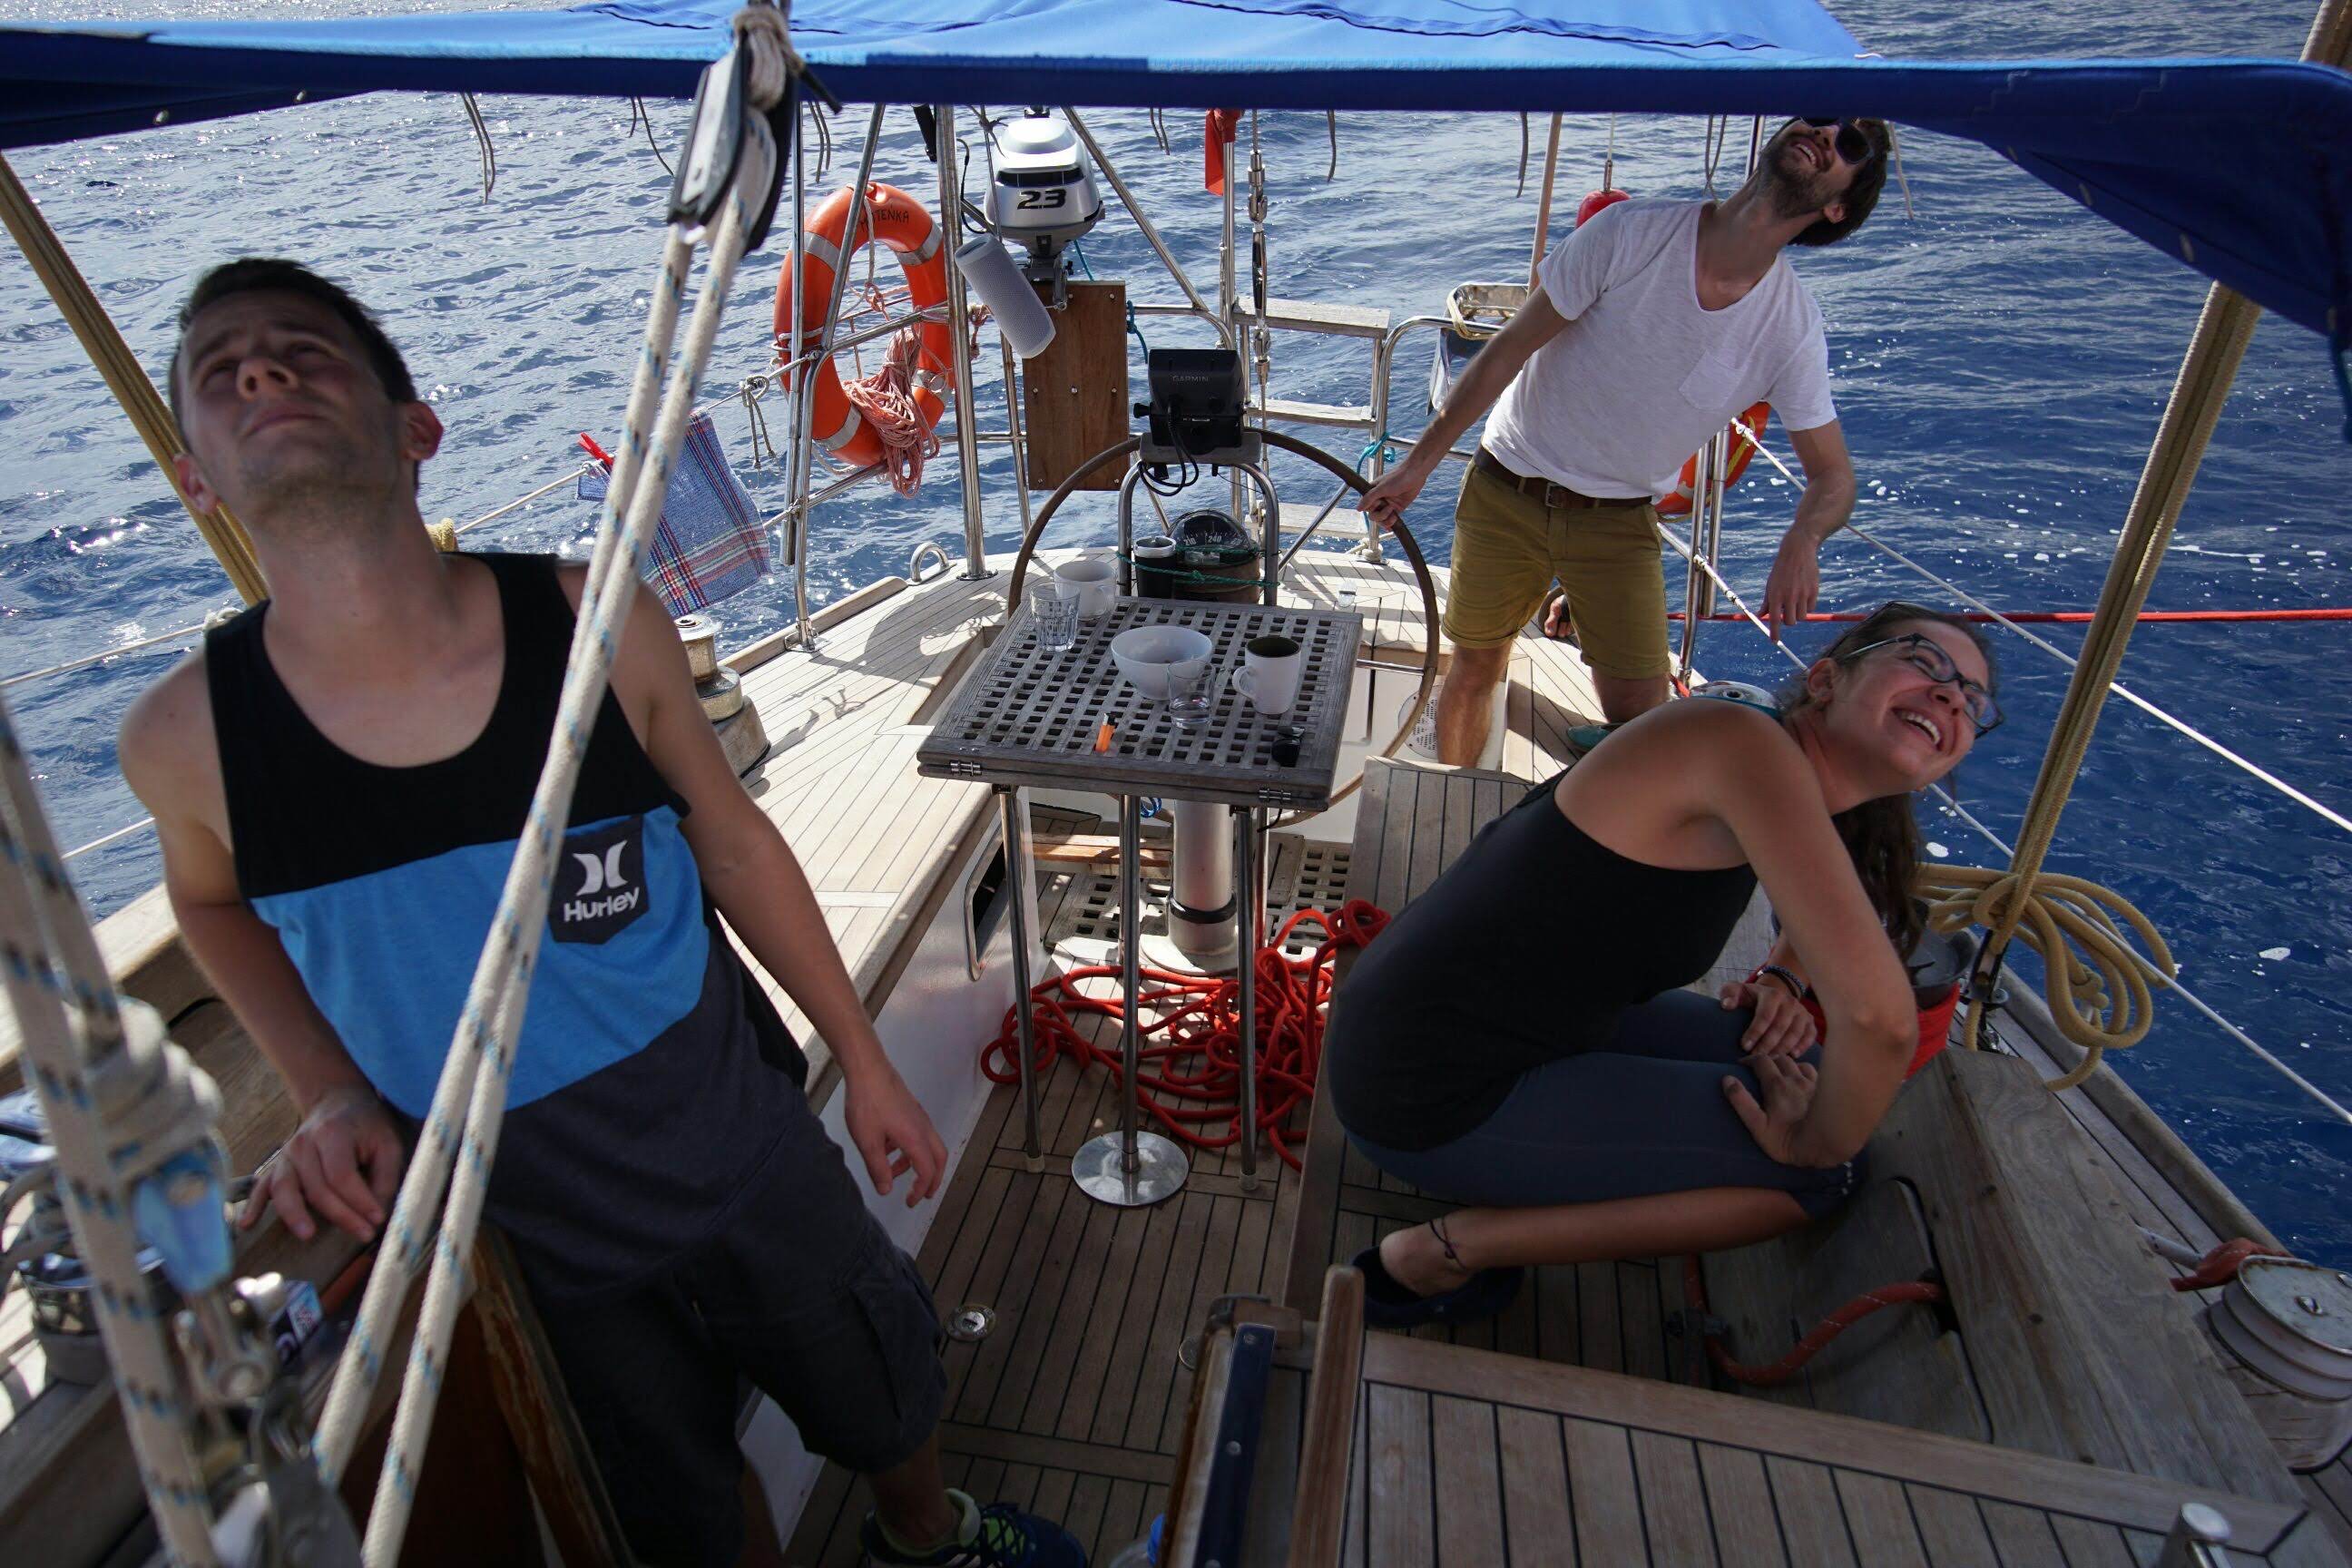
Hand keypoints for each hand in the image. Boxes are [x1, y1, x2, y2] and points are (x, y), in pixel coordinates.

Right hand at [240, 1082, 403, 1242]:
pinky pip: (262, 1186)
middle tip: (364, 1234)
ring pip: (285, 1188)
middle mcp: (303, 1143)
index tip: (378, 1219)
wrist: (336, 1102)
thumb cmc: (365, 1125)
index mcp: (332, 1133)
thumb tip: (377, 1212)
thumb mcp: (387, 1142)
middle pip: (317, 1187)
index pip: (342, 1175)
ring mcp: (286, 1155)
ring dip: (295, 1214)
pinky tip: (247, 1224)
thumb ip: (384, 1176)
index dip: (360, 1200)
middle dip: (341, 1215)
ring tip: (307, 1234)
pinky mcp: (277, 1165)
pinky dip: (253, 1205)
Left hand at [843, 1064, 946, 1207]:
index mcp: (915, 1138)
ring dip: (915, 1163)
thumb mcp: (868, 1142)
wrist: (868, 1069)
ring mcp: (918, 1116)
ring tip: (893, 1172)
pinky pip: (918, 1134)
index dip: (921, 1190)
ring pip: (928, 1145)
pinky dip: (908, 1148)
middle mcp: (923, 1127)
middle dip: (932, 1179)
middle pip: (939, 1158)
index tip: (910, 1202)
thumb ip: (878, 1169)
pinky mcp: (911, 1109)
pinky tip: (887, 1147)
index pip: (927, 1171)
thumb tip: (886, 1190)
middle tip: (922, 1194)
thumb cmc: (867, 1103)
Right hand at [1358, 460, 1429, 533]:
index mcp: (1372, 493)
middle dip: (1380, 515)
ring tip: (1393, 515)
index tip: (1378, 503)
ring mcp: (1388, 505)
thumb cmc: (1397, 478)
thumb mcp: (1381, 488)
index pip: (1366, 506)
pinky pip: (1390, 519)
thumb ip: (1369, 498)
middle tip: (1389, 508)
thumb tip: (1358, 509)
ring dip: (1386, 520)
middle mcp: (1379, 499)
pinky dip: (1390, 523)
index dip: (1370, 508)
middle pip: (1373, 515)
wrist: (1414, 475)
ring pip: (1381, 519)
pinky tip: (1391, 525)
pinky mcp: (1397, 508)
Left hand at [1719, 979, 1817, 1058]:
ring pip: (1795, 1033)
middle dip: (1767, 1044)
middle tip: (1756, 1057)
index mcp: (1773, 994)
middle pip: (1780, 1026)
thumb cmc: (1750, 998)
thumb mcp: (1737, 990)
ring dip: (1782, 1048)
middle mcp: (1790, 1002)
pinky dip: (1803, 1046)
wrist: (1771, 997)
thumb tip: (1727, 1005)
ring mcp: (1802, 1012)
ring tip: (1770, 1060)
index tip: (1744, 1046)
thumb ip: (1729, 993)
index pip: (1765, 1015)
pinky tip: (1792, 1056)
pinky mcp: (1810, 1022)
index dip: (1755, 1032)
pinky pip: (1810, 1035)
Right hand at [1722, 1053, 1820, 1166]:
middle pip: (1780, 1059)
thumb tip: (1727, 1079)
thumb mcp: (1758, 1126)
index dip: (1749, 1060)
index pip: (1760, 1061)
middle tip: (1761, 1070)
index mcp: (1776, 1085)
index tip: (1742, 1064)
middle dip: (1768, 1061)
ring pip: (1798, 1064)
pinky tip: (1804, 1080)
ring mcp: (1812, 1084)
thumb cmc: (1789, 1140)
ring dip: (1787, 1065)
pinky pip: (1814, 1073)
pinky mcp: (1826, 1092)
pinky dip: (1805, 1072)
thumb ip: (1741, 1102)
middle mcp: (1795, 1078)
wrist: (1827, 1144)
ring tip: (1783, 1074)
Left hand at [1762, 528, 1821, 639]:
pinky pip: (1811, 608)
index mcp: (1775, 595)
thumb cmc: (1781, 570)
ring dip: (1798, 613)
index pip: (1774, 619)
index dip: (1774, 633)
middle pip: (1790, 622)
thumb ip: (1766, 603)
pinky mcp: (1814, 591)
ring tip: (1795, 601)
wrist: (1797, 552)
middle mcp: (1789, 596)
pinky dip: (1807, 606)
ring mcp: (1802, 594)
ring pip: (1802, 617)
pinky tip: (1804, 595)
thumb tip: (1759, 616)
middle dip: (1788, 621)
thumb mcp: (1770, 585)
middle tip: (1787, 613)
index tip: (1774, 641)